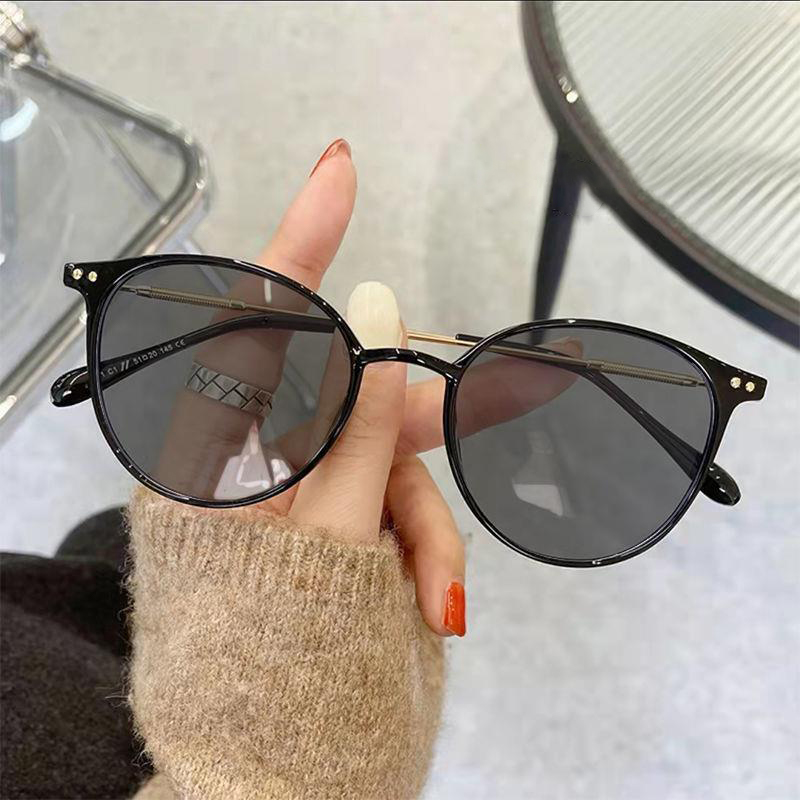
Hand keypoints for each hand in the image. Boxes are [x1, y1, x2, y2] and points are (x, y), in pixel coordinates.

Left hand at [187, 139, 466, 636]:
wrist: (275, 762)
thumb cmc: (283, 656)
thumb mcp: (334, 533)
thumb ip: (359, 422)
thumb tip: (378, 309)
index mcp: (221, 456)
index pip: (259, 322)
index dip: (302, 239)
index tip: (340, 169)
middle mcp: (251, 461)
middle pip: (350, 398)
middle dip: (417, 424)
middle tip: (506, 401)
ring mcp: (290, 492)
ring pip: (382, 462)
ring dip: (423, 523)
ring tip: (439, 599)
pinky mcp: (323, 522)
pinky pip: (383, 505)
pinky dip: (414, 546)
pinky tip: (430, 598)